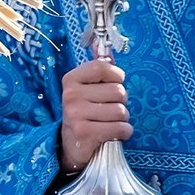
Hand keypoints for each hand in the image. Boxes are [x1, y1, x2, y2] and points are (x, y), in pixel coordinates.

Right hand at [59, 58, 130, 172]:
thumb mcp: (86, 89)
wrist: (71, 145)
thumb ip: (98, 70)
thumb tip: (107, 49)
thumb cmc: (85, 113)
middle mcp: (71, 95)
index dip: (116, 76)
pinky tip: (112, 134)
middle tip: (108, 109)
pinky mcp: (85, 133)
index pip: (102, 67)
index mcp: (71, 80)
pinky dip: (123, 132)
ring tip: (109, 122)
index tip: (114, 84)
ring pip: (121, 111)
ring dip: (122, 120)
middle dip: (121, 103)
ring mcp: (76, 114)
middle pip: (118, 91)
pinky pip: (121, 128)